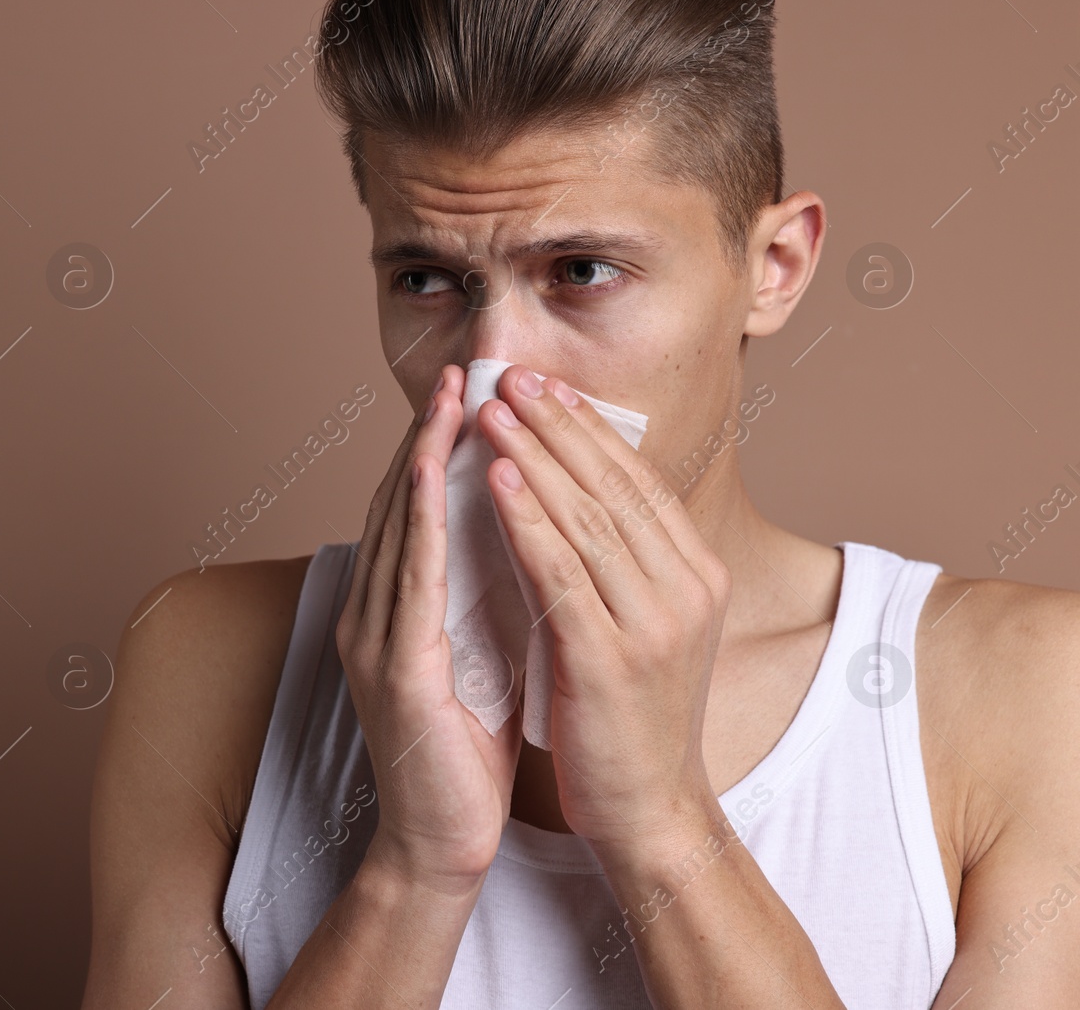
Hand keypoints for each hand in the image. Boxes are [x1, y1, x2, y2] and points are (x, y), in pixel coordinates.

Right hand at [336, 364, 523, 897]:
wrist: (438, 843)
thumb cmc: (465, 755)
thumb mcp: (478, 658)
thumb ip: (481, 599)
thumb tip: (518, 537)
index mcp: (391, 613)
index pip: (413, 512)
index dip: (436, 448)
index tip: (470, 393)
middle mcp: (370, 615)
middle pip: (398, 503)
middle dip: (427, 433)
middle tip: (459, 369)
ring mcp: (374, 639)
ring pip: (398, 527)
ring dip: (422, 456)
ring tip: (450, 398)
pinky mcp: (393, 668)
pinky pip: (409, 579)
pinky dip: (420, 518)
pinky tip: (435, 474)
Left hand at [478, 364, 732, 851]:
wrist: (650, 810)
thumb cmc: (631, 713)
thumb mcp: (642, 622)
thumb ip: (623, 561)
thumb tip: (578, 490)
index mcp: (696, 574)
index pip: (636, 479)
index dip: (586, 426)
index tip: (540, 384)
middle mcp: (686, 588)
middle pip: (613, 484)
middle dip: (555, 423)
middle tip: (507, 375)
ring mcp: (653, 623)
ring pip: (587, 517)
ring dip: (533, 456)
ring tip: (489, 410)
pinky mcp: (611, 658)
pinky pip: (561, 572)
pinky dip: (526, 520)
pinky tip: (494, 482)